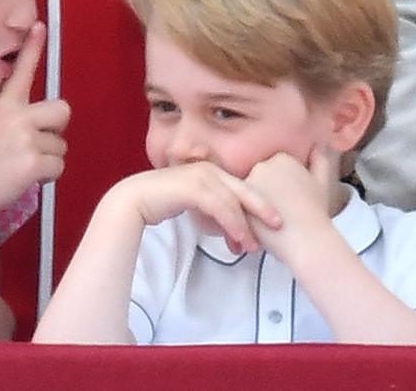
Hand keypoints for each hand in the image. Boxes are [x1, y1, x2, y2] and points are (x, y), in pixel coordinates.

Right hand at [0, 22, 70, 212]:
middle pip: (62, 110)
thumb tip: (39, 124)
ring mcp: (27, 139)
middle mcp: (18, 117)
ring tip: (21, 166)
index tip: (39, 25)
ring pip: (61, 145)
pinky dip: (47, 176)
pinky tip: (27, 178)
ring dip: (48, 158)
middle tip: (37, 143)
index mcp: (4, 106)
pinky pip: (59, 166)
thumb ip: (12, 118)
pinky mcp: (34, 162)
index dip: (32, 48)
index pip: (21, 71)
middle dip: (56, 129)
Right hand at [110, 161, 281, 253]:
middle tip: (280, 226)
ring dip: (245, 225)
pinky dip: (231, 223)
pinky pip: (219, 206)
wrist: (135, 199)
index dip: (260, 204)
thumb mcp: (195, 206)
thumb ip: (214, 212)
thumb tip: (233, 232)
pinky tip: (238, 239)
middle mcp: (209, 170)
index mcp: (212, 171)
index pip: (243, 187)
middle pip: (245, 189)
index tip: (273, 222)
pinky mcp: (192, 187)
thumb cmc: (164, 202)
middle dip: (264, 208)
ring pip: (233, 201)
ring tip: (253, 246)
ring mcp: (201, 176)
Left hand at [243, 148, 339, 261]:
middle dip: (266, 197)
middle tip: (281, 214)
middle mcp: (263, 166)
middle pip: (258, 181)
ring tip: (272, 224)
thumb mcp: (323, 183)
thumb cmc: (315, 216)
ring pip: (246, 195)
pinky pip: (237, 208)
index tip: (289, 203)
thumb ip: (320, 161)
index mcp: (282, 158)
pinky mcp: (238, 201)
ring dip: (255, 209)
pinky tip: (260, 228)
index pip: (273, 171)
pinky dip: (246, 219)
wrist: (308, 240)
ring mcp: (249, 182)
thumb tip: (318, 145)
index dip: (280, 191)